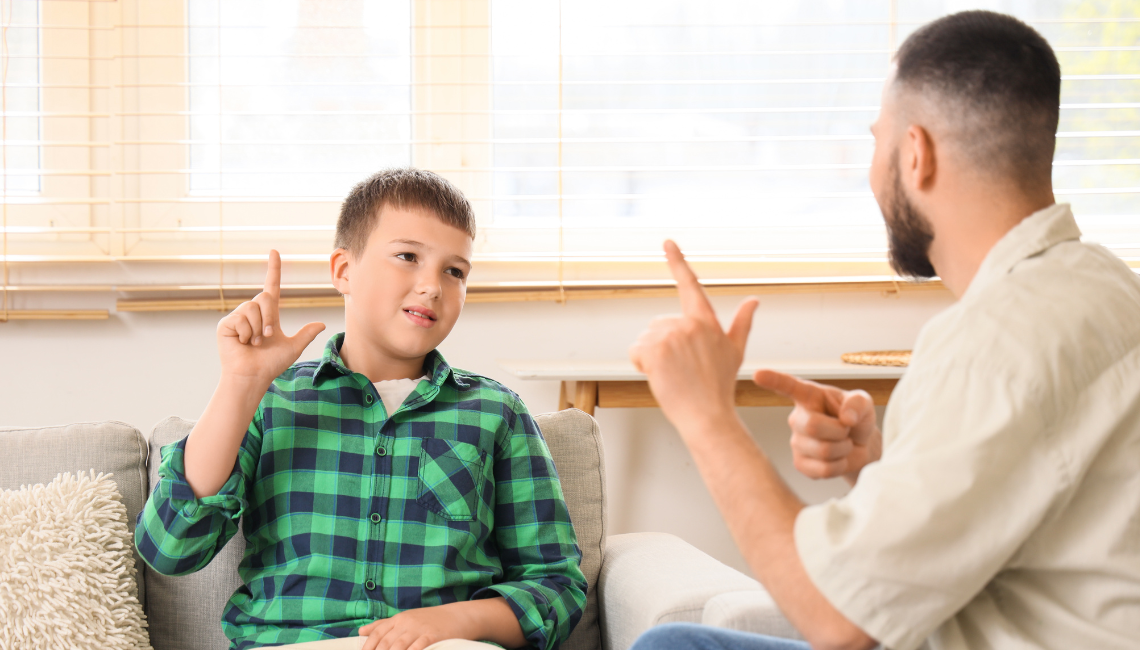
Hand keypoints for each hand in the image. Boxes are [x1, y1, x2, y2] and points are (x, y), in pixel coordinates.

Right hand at [216, 249, 325, 386]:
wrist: (253, 377)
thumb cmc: (271, 364)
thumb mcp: (293, 347)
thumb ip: (306, 334)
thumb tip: (321, 324)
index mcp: (268, 315)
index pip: (271, 287)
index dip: (273, 270)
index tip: (274, 252)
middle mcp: (252, 313)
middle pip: (264, 297)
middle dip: (269, 318)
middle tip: (266, 337)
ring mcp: (238, 317)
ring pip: (252, 306)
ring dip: (257, 328)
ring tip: (253, 342)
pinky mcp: (226, 324)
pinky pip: (241, 317)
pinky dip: (246, 332)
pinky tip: (242, 343)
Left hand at [358, 599, 520, 649]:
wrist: (457, 616)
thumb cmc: (429, 620)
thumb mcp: (405, 618)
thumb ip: (382, 625)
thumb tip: (361, 632)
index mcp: (399, 619)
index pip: (378, 633)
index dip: (369, 646)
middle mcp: (407, 623)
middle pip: (387, 642)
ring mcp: (420, 629)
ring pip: (400, 645)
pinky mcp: (433, 636)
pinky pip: (419, 646)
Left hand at [628, 240, 758, 434]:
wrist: (707, 415)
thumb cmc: (719, 386)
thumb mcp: (735, 352)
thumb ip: (742, 322)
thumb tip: (754, 300)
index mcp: (706, 321)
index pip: (689, 285)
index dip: (678, 261)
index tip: (667, 242)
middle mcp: (688, 324)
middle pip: (659, 325)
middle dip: (662, 345)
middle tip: (681, 369)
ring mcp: (670, 335)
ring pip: (646, 339)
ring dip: (651, 356)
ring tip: (672, 375)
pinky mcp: (653, 349)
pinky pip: (636, 351)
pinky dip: (641, 365)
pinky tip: (659, 377)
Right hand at [752, 370, 881, 483]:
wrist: (861, 447)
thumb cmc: (857, 419)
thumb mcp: (863, 403)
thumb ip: (857, 403)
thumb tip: (846, 417)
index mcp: (809, 396)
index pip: (788, 386)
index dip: (773, 381)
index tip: (757, 374)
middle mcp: (798, 417)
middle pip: (812, 425)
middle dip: (839, 431)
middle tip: (846, 431)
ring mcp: (796, 442)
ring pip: (823, 451)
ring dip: (843, 450)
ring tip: (843, 444)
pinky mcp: (800, 463)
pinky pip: (822, 470)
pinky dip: (839, 467)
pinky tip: (837, 459)